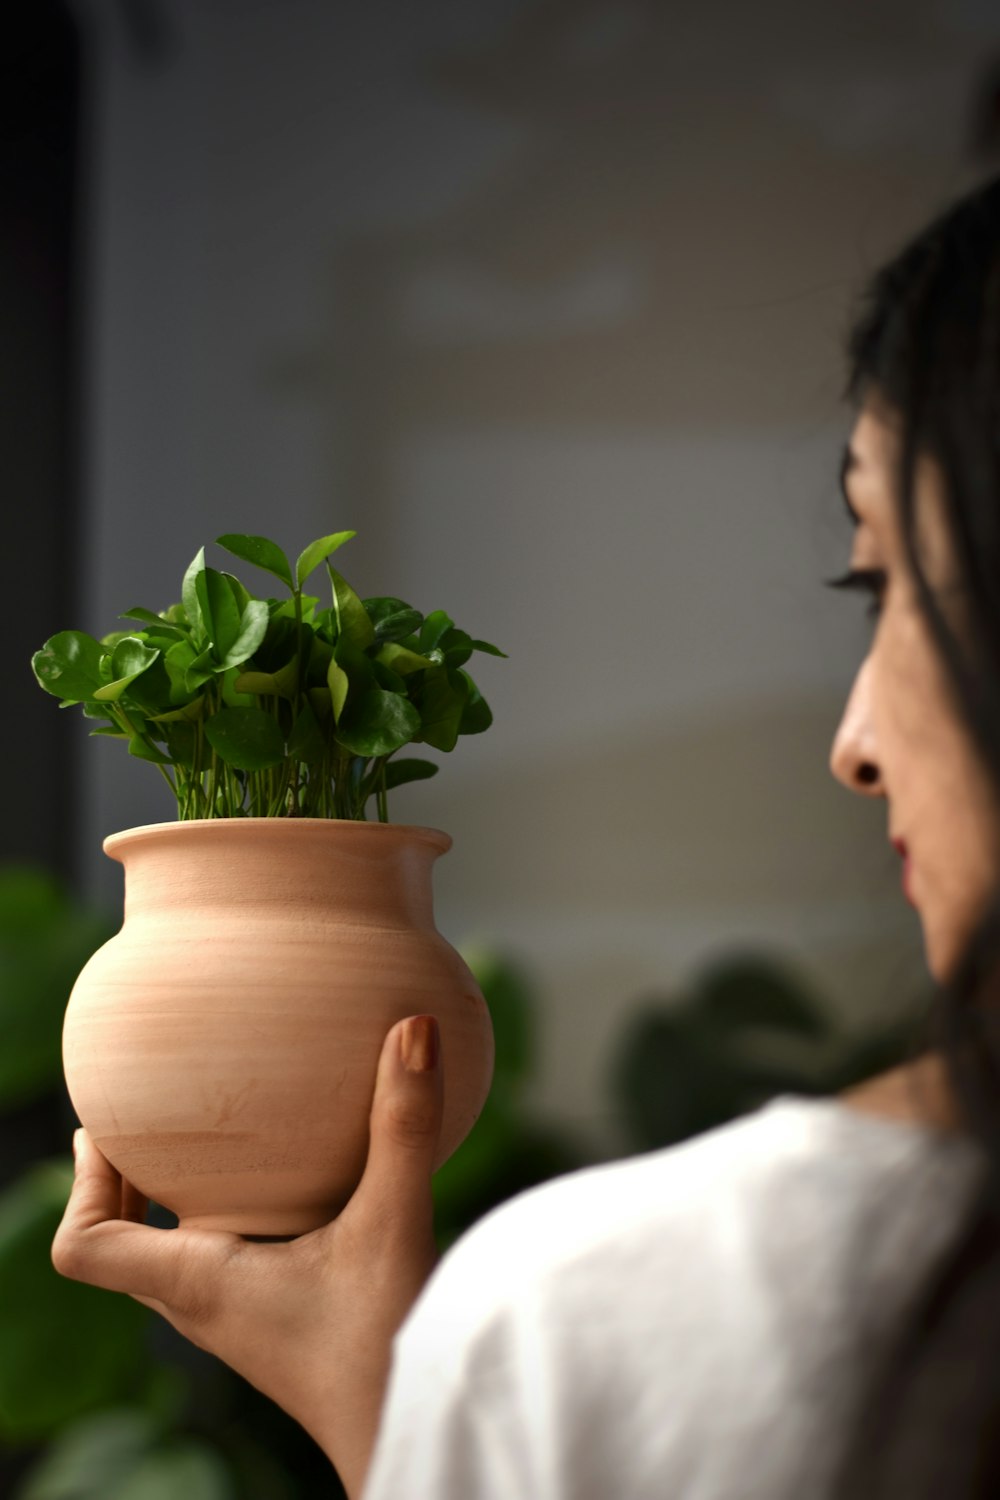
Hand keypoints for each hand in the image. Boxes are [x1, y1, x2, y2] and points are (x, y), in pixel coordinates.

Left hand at [52, 1013, 442, 1498]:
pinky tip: (289, 1177)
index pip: (86, 1248)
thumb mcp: (396, 1222)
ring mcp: (236, 1318)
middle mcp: (203, 1305)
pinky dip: (225, 1213)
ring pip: (167, 1254)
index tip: (106, 1126)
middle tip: (143, 1114)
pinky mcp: (273, 1320)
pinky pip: (219, 1260)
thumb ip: (403, 1126)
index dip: (80, 1185)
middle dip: (120, 1179)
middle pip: (118, 1244)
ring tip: (203, 1133)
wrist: (416, 1429)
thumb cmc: (391, 1346)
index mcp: (199, 1285)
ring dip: (167, 1198)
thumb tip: (412, 1027)